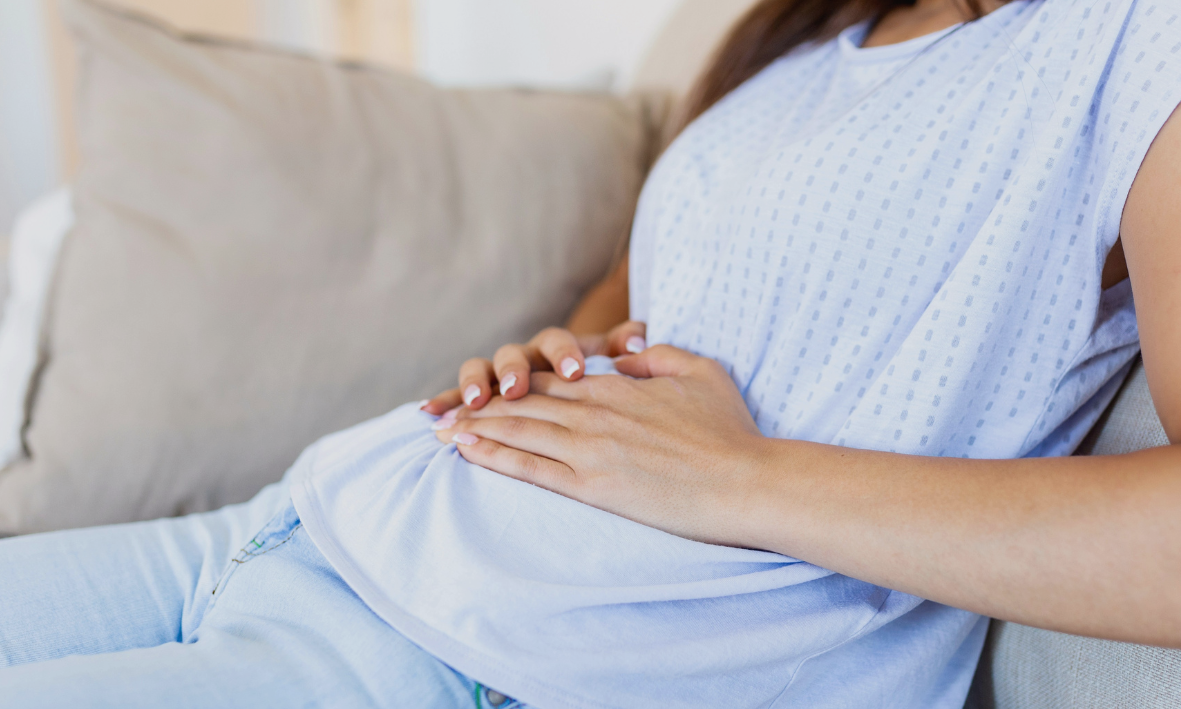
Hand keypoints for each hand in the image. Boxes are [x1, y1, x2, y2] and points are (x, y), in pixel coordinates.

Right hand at [422, 321, 647, 415]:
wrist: (581, 393)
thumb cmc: (604, 382)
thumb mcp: (618, 363)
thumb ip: (626, 346)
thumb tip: (637, 339)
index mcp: (559, 349)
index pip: (557, 342)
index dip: (563, 354)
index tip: (575, 371)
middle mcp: (525, 358)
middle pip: (513, 354)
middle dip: (513, 370)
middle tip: (516, 389)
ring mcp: (499, 376)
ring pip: (482, 369)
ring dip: (475, 382)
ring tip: (474, 400)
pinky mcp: (480, 399)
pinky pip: (458, 397)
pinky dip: (445, 401)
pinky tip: (429, 412)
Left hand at [432, 345, 770, 548]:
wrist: (745, 482)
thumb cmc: (729, 431)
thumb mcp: (699, 373)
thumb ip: (657, 357)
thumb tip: (626, 355)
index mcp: (616, 387)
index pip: (551, 379)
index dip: (512, 382)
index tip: (485, 388)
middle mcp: (594, 412)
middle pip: (523, 402)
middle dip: (478, 405)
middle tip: (441, 410)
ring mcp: (590, 448)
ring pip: (518, 431)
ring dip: (475, 428)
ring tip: (440, 430)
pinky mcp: (592, 485)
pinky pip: (530, 468)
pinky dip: (494, 456)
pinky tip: (467, 452)